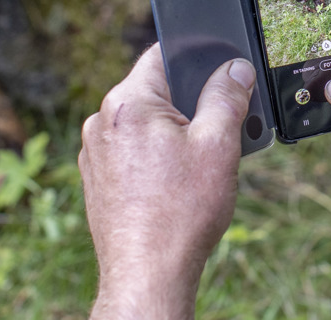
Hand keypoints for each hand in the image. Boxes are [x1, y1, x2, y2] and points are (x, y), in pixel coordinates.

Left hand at [78, 47, 254, 319]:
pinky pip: (133, 152)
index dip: (197, 59)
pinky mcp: (98, 179)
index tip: (221, 75)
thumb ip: (227, 98)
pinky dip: (157, 158)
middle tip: (223, 131)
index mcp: (127, 102)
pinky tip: (180, 185)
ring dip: (176, 135)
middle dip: (192, 105)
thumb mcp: (217, 145)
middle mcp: (102, 121)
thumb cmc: (180, 213)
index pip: (162, 55)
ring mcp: (96, 152)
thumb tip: (235, 69)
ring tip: (204, 165)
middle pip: (156, 93)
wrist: (147, 274)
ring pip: (146, 125)